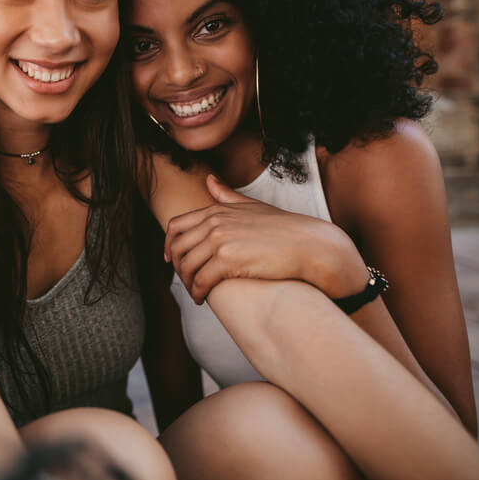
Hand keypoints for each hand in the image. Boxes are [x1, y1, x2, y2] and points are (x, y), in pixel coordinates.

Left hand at [167, 175, 366, 303]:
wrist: (309, 244)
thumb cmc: (284, 228)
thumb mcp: (252, 206)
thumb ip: (227, 195)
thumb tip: (209, 180)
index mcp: (217, 210)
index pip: (176, 225)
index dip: (169, 244)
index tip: (171, 259)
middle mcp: (214, 223)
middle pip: (177, 247)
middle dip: (177, 267)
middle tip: (185, 280)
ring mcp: (220, 240)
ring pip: (187, 266)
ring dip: (187, 283)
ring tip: (195, 292)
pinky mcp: (228, 261)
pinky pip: (201, 281)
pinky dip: (197, 292)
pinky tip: (203, 299)